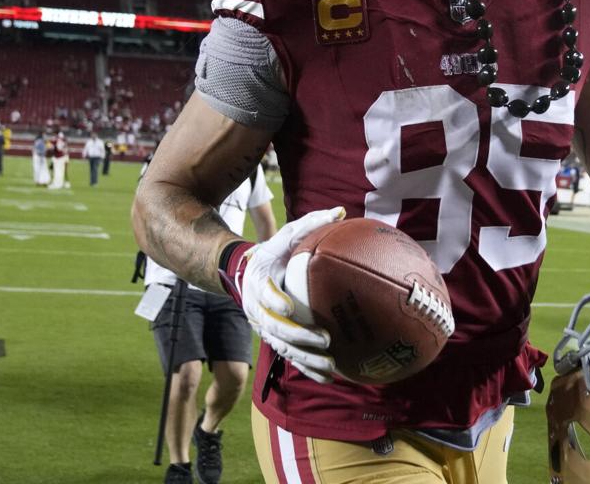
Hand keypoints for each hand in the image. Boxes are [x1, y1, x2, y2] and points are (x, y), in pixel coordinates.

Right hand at [241, 208, 345, 382]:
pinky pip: (290, 357)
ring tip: (329, 363)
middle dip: (299, 335)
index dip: (274, 301)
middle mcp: (259, 308)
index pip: (264, 293)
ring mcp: (266, 327)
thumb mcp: (286, 236)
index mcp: (260, 280)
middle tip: (324, 338)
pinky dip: (307, 368)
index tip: (289, 307)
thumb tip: (340, 212)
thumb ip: (310, 224)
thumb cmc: (274, 253)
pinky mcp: (275, 339)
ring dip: (305, 357)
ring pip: (283, 347)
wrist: (249, 274)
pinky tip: (327, 377)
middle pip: (275, 327)